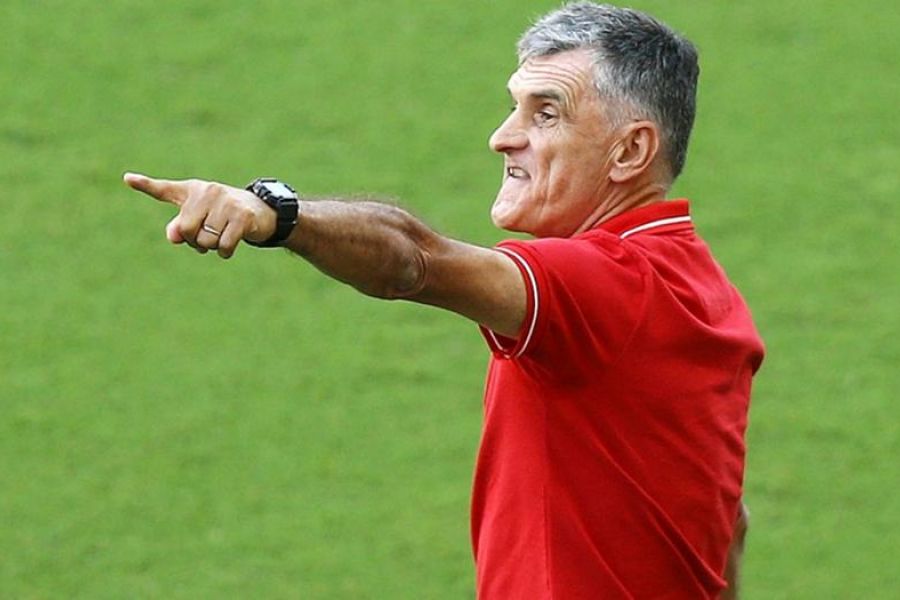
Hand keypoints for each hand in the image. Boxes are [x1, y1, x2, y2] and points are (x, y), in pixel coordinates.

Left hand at [123, 172, 276, 257]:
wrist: (262, 212)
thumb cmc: (224, 216)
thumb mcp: (201, 220)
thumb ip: (181, 228)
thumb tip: (174, 237)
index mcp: (192, 191)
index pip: (165, 189)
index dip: (145, 185)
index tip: (128, 179)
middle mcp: (207, 192)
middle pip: (186, 231)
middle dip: (195, 242)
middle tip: (207, 237)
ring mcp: (225, 202)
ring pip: (206, 240)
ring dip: (213, 248)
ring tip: (222, 236)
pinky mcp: (242, 216)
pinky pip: (223, 245)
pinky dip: (225, 252)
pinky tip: (230, 247)